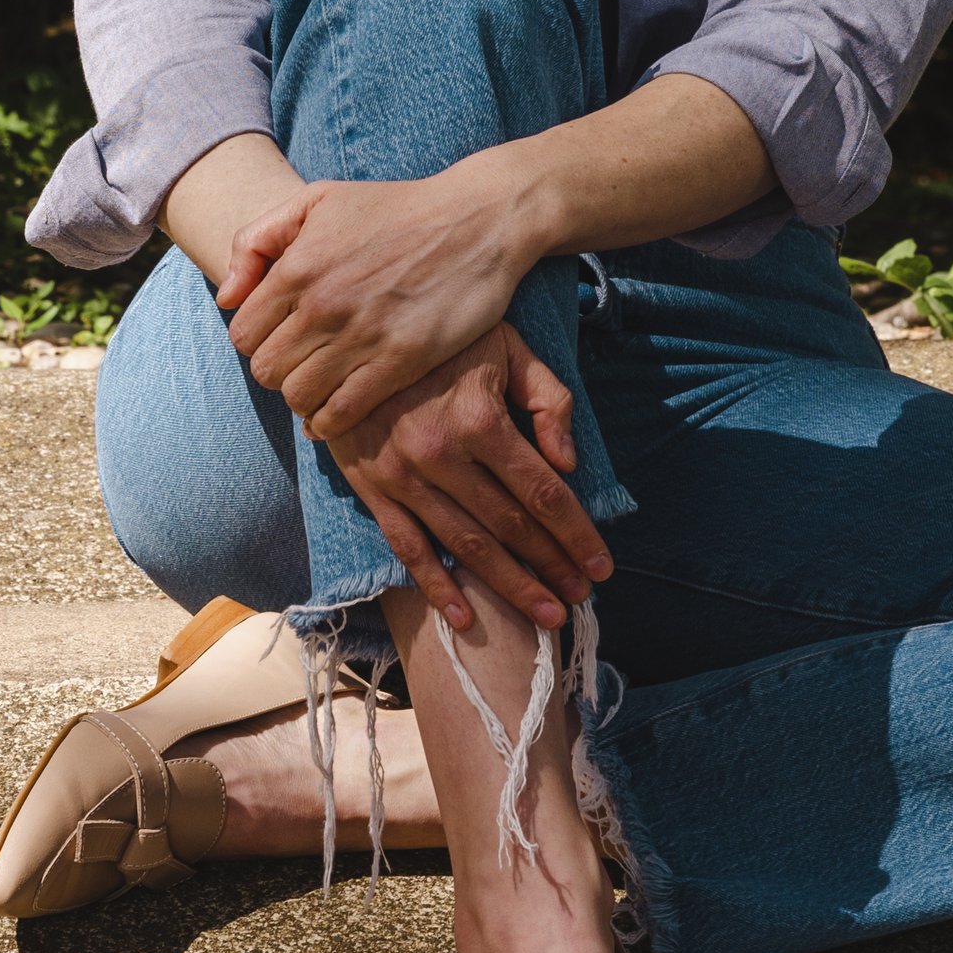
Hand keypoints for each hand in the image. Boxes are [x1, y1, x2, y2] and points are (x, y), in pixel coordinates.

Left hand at [221, 164, 532, 434]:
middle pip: (265, 371)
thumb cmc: (395, 208)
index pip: (242, 334)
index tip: (281, 334)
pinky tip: (337, 409)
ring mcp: (362, 336)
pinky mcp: (400, 362)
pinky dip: (330, 421)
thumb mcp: (318, 199)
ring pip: (297, 397)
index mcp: (298, 266)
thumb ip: (257, 240)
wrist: (476, 221)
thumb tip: (227, 297)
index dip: (257, 338)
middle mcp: (323, 304)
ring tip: (322, 381)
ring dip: (304, 396)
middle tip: (303, 359)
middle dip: (277, 368)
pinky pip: (341, 414)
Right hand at [321, 321, 611, 629]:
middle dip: (551, 566)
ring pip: (466, 545)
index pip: (541, 490)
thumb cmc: (445, 340)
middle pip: (510, 525)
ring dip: (510, 586)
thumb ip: (547, 399)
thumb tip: (569, 462)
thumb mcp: (506, 347)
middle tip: (580, 599)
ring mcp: (404, 475)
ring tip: (545, 617)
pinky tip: (464, 617)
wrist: (351, 335)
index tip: (601, 567)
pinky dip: (436, 586)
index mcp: (480, 417)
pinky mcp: (373, 488)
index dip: (576, 533)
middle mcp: (442, 453)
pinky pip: (407, 546)